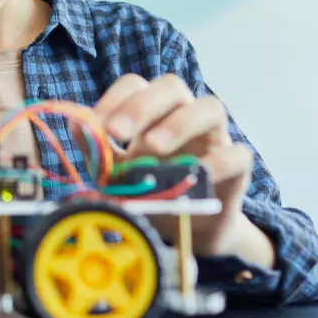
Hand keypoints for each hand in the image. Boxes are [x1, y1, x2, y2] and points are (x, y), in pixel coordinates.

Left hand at [90, 74, 272, 266]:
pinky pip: (238, 154)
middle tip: (117, 134)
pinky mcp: (238, 168)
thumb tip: (80, 126)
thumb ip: (99, 151)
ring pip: (210, 107)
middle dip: (141, 106)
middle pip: (172, 87)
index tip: (96, 127)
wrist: (186, 232)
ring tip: (153, 148)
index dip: (115, 99)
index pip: (136, 85)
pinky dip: (219, 161)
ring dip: (179, 123)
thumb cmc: (150, 191)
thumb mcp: (116, 174)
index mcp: (152, 113)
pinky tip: (197, 175)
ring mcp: (214, 138)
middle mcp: (184, 116)